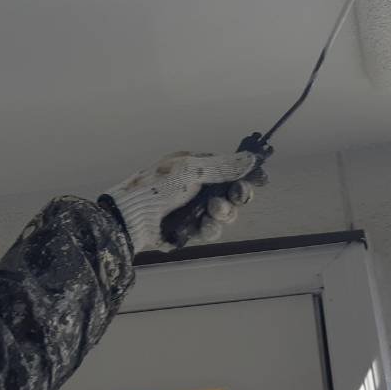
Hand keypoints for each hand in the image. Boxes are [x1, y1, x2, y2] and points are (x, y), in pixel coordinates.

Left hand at [103, 150, 267, 253]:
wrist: (133, 215)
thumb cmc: (159, 185)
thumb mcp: (191, 169)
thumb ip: (223, 166)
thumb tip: (251, 158)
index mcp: (199, 169)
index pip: (231, 172)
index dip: (244, 178)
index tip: (257, 180)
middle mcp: (199, 189)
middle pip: (233, 195)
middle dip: (236, 196)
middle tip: (235, 196)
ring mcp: (196, 211)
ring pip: (225, 215)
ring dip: (223, 212)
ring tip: (212, 210)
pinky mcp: (191, 232)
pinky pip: (211, 231)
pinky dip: (210, 228)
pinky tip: (204, 224)